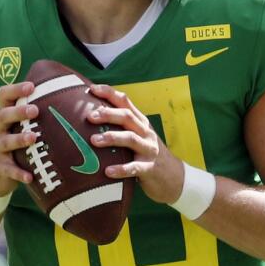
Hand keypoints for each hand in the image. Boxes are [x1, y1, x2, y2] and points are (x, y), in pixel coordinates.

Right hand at [0, 81, 38, 195]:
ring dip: (19, 139)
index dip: (15, 89)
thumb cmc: (16, 145)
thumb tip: (70, 98)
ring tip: (33, 138)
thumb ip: (36, 116)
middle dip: (18, 112)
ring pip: (5, 141)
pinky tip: (30, 177)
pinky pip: (8, 169)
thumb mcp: (20, 128)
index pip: (4, 96)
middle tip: (35, 110)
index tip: (32, 86)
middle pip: (3, 115)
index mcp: (5, 116)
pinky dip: (18, 173)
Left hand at [86, 84, 184, 203]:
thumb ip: (122, 126)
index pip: (126, 102)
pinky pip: (135, 167)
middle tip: (90, 116)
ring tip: (94, 140)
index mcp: (141, 122)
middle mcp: (145, 133)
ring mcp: (149, 150)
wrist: (174, 176)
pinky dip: (121, 169)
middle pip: (127, 117)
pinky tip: (108, 171)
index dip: (109, 93)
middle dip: (108, 114)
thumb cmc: (148, 153)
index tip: (92, 89)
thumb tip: (92, 116)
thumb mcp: (140, 135)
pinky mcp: (150, 168)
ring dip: (112, 138)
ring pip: (131, 139)